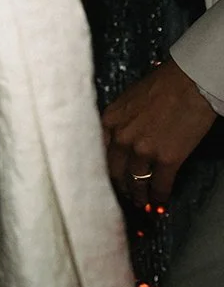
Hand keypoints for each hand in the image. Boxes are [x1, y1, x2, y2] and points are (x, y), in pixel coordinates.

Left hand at [103, 58, 217, 206]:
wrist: (189, 83)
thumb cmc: (161, 86)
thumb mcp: (126, 102)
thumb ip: (118, 122)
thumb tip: (116, 141)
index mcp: (108, 121)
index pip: (96, 153)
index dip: (101, 170)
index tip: (102, 180)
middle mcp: (121, 137)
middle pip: (114, 171)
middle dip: (118, 186)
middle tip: (122, 195)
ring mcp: (143, 150)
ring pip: (136, 181)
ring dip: (139, 195)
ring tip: (141, 203)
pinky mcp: (168, 159)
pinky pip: (160, 185)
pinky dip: (160, 197)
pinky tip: (160, 203)